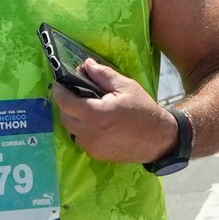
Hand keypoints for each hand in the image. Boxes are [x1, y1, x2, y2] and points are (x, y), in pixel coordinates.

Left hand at [52, 60, 177, 164]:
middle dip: (65, 103)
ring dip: (73, 117)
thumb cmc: (143, 111)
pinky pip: (80, 139)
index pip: (65, 102)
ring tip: (85, 106)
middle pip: (64, 116)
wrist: (159, 139)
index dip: (59, 90)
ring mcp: (91, 147)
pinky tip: (94, 121)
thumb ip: (103, 75)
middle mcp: (89, 133)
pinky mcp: (95, 154)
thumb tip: (86, 65)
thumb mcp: (126, 86)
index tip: (59, 82)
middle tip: (74, 92)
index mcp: (95, 115)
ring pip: (70, 129)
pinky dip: (82, 129)